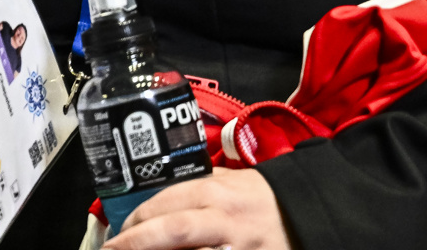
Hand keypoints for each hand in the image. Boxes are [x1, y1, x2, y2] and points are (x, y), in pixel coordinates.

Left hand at [103, 167, 293, 249]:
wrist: (308, 213)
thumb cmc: (260, 198)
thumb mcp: (228, 183)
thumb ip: (194, 189)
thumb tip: (153, 203)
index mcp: (216, 192)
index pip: (167, 202)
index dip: (137, 220)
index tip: (118, 232)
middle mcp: (225, 219)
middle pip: (174, 230)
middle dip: (137, 242)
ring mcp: (240, 248)